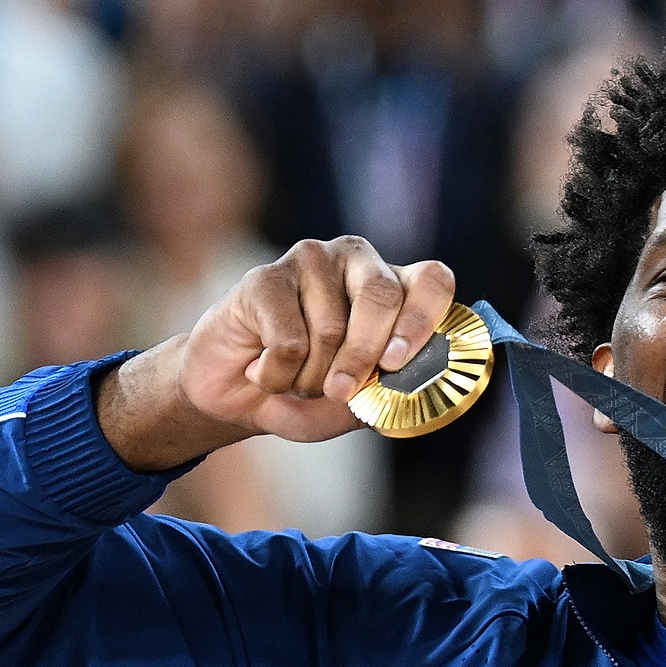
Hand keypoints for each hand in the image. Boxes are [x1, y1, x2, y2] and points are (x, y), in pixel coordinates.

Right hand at [98, 237, 453, 470]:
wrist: (233, 396)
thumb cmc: (307, 392)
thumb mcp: (357, 405)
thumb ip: (387, 394)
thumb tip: (409, 389)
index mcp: (395, 286)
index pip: (432, 280)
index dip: (423, 318)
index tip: (399, 361)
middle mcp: (358, 261)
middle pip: (381, 296)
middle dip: (364, 356)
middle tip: (342, 392)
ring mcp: (310, 261)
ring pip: (330, 328)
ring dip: (312, 377)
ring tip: (295, 380)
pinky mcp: (264, 277)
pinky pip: (287, 341)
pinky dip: (277, 375)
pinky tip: (263, 370)